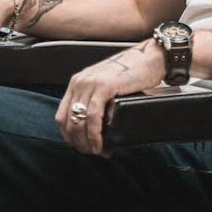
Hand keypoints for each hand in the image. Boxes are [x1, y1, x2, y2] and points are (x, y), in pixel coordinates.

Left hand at [56, 38, 164, 155]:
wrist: (150, 58)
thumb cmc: (132, 75)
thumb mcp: (106, 86)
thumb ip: (96, 101)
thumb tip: (95, 131)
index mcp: (77, 83)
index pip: (62, 117)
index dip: (70, 138)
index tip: (84, 148)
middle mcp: (80, 82)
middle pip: (69, 122)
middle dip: (79, 144)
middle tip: (95, 153)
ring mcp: (91, 83)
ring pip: (79, 122)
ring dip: (87, 143)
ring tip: (100, 152)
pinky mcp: (104, 86)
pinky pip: (93, 116)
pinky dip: (94, 135)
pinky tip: (100, 144)